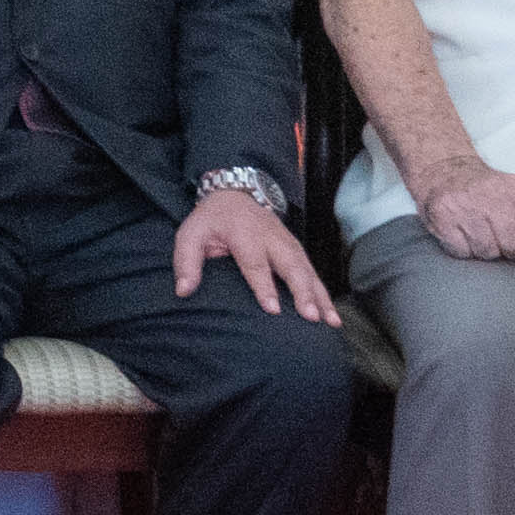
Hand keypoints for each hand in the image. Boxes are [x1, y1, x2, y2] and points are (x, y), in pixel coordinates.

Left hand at [171, 185, 341, 320]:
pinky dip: (323, 293)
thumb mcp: (191, 233)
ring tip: (329, 321)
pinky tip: (331, 315)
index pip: (255, 262)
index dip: (263, 285)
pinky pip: (312, 272)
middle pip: (290, 265)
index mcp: (243, 233)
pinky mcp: (296, 249)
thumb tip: (183, 290)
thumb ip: (186, 261)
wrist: (234, 193)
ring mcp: (287, 242)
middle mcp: (270, 238)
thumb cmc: (212, 220)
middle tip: (310, 316)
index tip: (273, 309)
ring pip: (307, 270)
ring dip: (320, 296)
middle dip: (302, 291)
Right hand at [412, 162, 514, 269]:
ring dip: (487, 251)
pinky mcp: (442, 216)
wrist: (445, 171)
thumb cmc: (491, 195)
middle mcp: (491, 194)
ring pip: (488, 252)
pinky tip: (464, 235)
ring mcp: (464, 205)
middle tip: (502, 241)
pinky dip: (465, 250)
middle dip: (511, 252)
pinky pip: (462, 252)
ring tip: (482, 236)